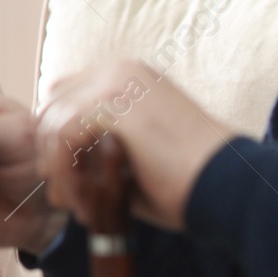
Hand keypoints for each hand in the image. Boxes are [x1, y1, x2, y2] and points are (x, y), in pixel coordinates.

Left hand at [35, 59, 228, 230]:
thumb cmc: (188, 180)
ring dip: (59, 172)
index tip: (70, 179)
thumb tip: (50, 164)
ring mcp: (115, 82)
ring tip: (80, 207)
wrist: (227, 185)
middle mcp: (118, 70)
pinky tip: (83, 202)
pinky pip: (62, 138)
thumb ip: (96, 147)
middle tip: (68, 197)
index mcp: (128, 75)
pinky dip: (65, 174)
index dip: (57, 140)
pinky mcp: (113, 104)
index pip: (64, 96)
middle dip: (51, 155)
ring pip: (52, 125)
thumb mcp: (134, 154)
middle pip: (51, 108)